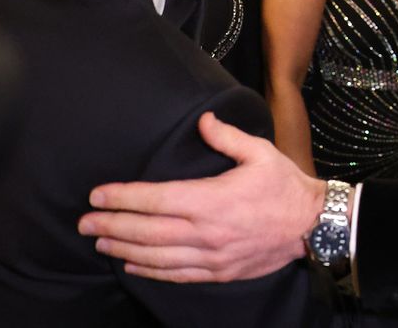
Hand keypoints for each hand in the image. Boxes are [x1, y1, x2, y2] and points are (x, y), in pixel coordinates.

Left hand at [78, 112, 323, 282]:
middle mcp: (206, 231)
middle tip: (84, 223)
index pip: (155, 199)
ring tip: (100, 243)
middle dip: (111, 226)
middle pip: (147, 232)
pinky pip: (176, 275)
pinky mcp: (219, 272)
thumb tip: (202, 121)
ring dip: (124, 250)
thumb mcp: (261, 152)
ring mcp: (211, 256)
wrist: (314, 225)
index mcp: (212, 199)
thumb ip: (227, 137)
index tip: (98, 195)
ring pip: (156, 256)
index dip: (123, 197)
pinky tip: (133, 266)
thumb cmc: (286, 186)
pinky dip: (150, 271)